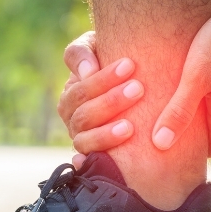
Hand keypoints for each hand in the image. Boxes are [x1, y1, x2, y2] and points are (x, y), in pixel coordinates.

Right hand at [59, 31, 144, 167]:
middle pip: (83, 114)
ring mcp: (81, 140)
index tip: (130, 65)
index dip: (102, 79)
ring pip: (84, 140)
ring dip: (105, 134)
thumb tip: (87, 72)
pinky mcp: (92, 159)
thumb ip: (83, 52)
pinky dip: (89, 163)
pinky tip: (104, 163)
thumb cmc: (118, 65)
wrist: (134, 90)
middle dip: (110, 102)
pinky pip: (87, 164)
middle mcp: (72, 118)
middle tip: (138, 89)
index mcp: (72, 93)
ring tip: (130, 127)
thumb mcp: (96, 48)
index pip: (80, 88)